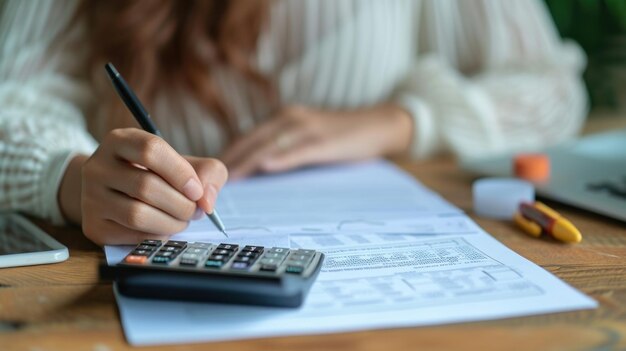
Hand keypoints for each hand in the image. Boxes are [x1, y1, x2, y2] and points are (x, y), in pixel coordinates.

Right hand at [74, 128, 226, 245]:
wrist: (119, 193)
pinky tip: (164, 228)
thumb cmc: (160, 174)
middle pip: (146, 186)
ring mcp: (90, 197)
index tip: (196, 190)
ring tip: (183, 220)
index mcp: (119, 140)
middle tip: (195, 211)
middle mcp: (97, 166)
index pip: (150, 150)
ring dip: (171, 223)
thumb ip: (208, 172)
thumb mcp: (186, 163)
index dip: (180, 172)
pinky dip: (158, 235)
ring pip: (137, 215)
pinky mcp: (93, 226)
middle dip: (181, 204)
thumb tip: (206, 201)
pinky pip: (132, 236)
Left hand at [221, 104, 412, 178]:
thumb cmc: (341, 135)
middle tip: (210, 181)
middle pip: (253, 140)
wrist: (379, 124)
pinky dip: (280, 158)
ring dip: (247, 162)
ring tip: (228, 179)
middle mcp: (291, 118)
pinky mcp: (325, 140)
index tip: (210, 172)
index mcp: (285, 118)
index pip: (249, 137)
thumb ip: (285, 146)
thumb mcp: (308, 136)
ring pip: (269, 145)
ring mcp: (308, 128)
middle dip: (231, 161)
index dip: (229, 154)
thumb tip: (259, 168)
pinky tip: (265, 167)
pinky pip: (298, 150)